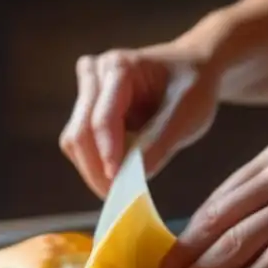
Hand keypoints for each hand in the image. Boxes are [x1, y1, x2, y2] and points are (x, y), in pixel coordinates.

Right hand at [59, 44, 217, 197]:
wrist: (190, 71)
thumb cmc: (192, 87)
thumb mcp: (188, 115)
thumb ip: (161, 143)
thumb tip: (134, 178)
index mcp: (119, 66)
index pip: (103, 118)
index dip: (109, 154)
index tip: (118, 186)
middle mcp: (95, 74)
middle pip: (80, 133)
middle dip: (97, 170)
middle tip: (119, 200)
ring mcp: (86, 91)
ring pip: (75, 142)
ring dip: (94, 170)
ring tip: (122, 190)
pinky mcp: (85, 109)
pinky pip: (80, 145)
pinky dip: (96, 164)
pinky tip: (118, 175)